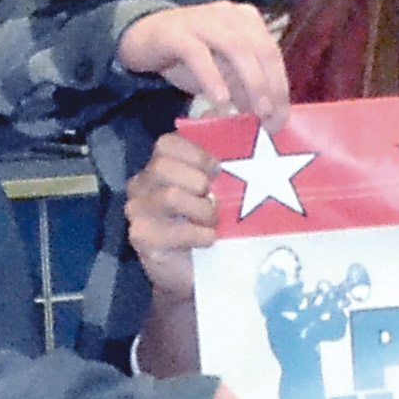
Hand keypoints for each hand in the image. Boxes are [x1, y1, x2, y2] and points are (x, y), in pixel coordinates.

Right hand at [119, 1, 289, 121]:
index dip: (280, 86)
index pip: (271, 52)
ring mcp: (202, 19)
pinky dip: (213, 79)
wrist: (141, 38)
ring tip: (253, 113)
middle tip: (269, 118)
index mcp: (246, 20)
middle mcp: (228, 14)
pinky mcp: (176, 32)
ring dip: (250, 83)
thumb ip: (243, 86)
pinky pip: (199, 54)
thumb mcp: (221, 72)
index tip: (281, 118)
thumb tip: (268, 114)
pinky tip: (220, 101)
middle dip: (269, 86)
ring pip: (236, 48)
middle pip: (260, 49)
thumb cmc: (188, 57)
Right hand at [127, 129, 223, 299]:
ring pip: (169, 195)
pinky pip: (173, 229)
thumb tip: (261, 127)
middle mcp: (142, 184)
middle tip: (215, 199)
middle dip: (198, 180)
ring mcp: (137, 210)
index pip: (167, 143)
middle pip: (162, 165)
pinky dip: (199, 233)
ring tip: (213, 221)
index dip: (197, 153)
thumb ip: (228, 163)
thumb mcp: (220, 190)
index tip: (219, 169)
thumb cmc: (209, 224)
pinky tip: (209, 239)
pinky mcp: (141, 237)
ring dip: (201, 209)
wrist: (193, 271)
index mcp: (161, 166)